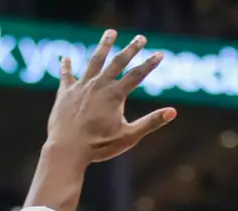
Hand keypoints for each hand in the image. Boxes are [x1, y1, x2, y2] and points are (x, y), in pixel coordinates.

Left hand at [45, 30, 175, 163]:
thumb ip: (151, 122)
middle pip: (118, 61)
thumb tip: (173, 112)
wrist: (67, 150)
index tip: (160, 53)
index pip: (137, 74)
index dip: (150, 63)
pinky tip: (65, 57)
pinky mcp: (65, 92)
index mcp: (115, 95)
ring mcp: (81, 86)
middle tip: (140, 38)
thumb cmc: (99, 146)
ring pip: (94, 61)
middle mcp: (99, 85)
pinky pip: (66, 75)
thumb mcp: (129, 137)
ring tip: (110, 33)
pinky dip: (66, 66)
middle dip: (131, 48)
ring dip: (104, 46)